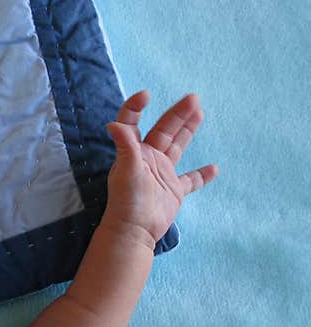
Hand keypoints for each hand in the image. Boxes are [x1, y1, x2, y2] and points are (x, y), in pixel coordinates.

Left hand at [103, 91, 217, 246]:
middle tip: (193, 98)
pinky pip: (191, 180)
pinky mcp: (173, 191)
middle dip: (177, 114)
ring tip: (200, 112)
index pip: (132, 123)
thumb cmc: (127, 201)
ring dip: (188, 130)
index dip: (135, 107)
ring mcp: (161, 174)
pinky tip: (214, 168)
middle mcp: (148, 159)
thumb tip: (113, 124)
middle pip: (164, 130)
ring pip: (178, 147)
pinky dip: (202, 175)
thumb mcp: (126, 170)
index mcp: (134, 151)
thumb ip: (125, 146)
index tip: (147, 95)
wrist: (135, 231)